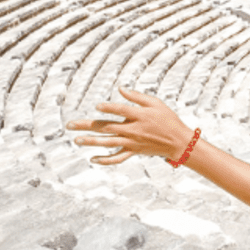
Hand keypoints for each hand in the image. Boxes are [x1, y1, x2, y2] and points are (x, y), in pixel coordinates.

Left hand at [66, 88, 195, 165]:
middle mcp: (133, 130)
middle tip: (70, 125)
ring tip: (76, 140)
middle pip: (106, 127)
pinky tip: (93, 159)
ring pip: (107, 143)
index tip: (97, 106)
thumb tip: (120, 89)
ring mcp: (132, 142)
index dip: (108, 108)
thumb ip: (137, 97)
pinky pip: (117, 158)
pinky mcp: (134, 152)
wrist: (179, 142)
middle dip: (86, 126)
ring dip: (91, 142)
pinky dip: (105, 160)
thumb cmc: (168, 120)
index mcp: (139, 116)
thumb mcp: (156, 103)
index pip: (119, 111)